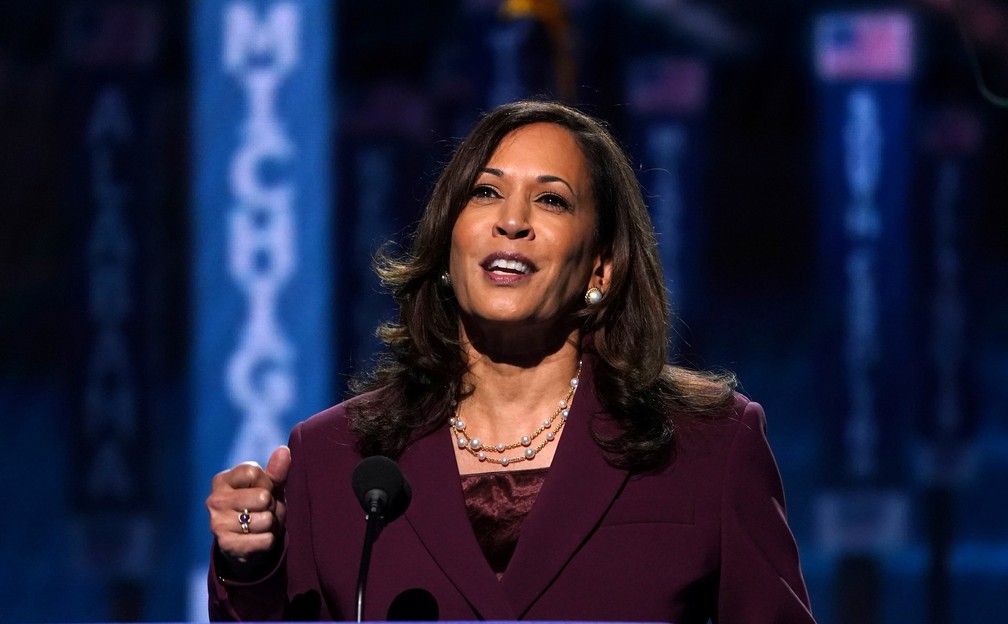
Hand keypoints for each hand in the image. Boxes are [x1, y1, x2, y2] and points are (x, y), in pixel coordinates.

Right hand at [206, 445, 290, 574]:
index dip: (267, 482)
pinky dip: (268, 540)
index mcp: (222, 480)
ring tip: (261, 526)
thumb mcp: (270, 487)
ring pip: (265, 520)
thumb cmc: (260, 508)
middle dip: (271, 505)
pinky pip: (265, 540)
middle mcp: (215, 501)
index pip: (253, 472)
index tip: (263, 490)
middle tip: (263, 511)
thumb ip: (277, 470)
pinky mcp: (226, 545)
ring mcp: (217, 524)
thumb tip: (283, 450)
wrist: (248, 544)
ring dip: (270, 524)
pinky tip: (258, 540)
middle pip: (262, 496)